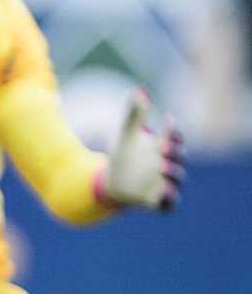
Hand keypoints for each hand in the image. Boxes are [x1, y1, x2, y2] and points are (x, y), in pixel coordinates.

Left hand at [99, 89, 185, 211]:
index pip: (175, 137)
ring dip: (173, 172)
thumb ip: (134, 115)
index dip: (174, 129)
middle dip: (175, 152)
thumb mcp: (126, 135)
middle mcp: (169, 165)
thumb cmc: (124, 156)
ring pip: (177, 179)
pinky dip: (168, 199)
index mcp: (163, 147)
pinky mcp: (158, 201)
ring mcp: (165, 183)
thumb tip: (139, 90)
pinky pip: (169, 203)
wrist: (111, 183)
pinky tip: (162, 193)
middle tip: (164, 148)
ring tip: (162, 165)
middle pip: (180, 157)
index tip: (167, 119)